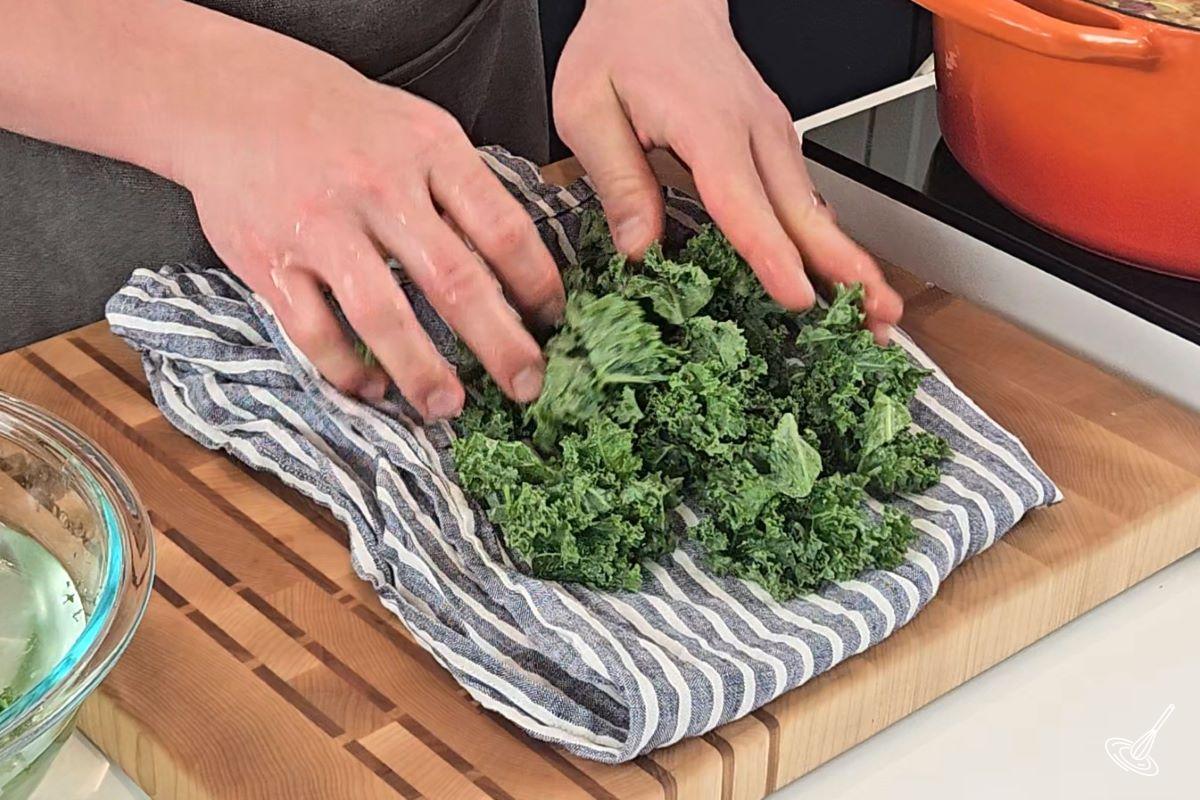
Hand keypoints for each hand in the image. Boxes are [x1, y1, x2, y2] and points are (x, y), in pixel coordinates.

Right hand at [181, 49, 563, 417]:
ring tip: (449, 406)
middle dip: (501, 345)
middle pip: (455, 282)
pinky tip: (373, 387)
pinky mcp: (270, 260)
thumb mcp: (418, 130)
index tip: (553, 322)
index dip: (537, 284)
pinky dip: (347, 369)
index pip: (503, 229)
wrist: (233, 96)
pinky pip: (314, 331)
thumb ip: (466, 189)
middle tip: (528, 386)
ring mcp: (322, 225)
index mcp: (430, 150)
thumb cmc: (343, 122)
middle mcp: (379, 187)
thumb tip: (525, 262)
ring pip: (383, 316)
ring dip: (423, 371)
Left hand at [553, 0, 901, 339]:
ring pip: (816, 210)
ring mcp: (773, 137)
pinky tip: (840, 278)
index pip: (744, 203)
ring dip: (850, 263)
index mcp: (708, 126)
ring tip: (876, 316)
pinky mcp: (774, 143)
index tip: (796, 297)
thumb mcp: (589, 108)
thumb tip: (638, 249)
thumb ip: (616, 180)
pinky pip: (804, 200)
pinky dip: (828, 241)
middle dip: (846, 272)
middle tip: (878, 321)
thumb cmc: (623, 45)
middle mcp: (754, 133)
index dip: (771, 255)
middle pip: (806, 214)